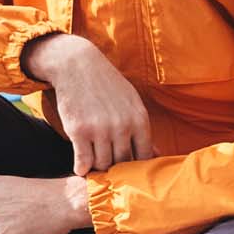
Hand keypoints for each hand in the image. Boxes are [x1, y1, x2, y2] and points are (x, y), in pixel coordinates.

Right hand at [22, 32, 154, 174]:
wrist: (76, 64)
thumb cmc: (106, 84)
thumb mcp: (131, 101)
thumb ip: (142, 128)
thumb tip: (156, 154)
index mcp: (139, 119)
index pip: (144, 157)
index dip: (135, 166)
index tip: (126, 166)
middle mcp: (121, 126)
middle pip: (122, 162)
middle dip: (115, 167)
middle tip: (107, 166)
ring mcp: (99, 129)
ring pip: (102, 164)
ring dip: (96, 167)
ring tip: (93, 163)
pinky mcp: (78, 131)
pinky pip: (83, 161)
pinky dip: (80, 168)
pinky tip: (80, 167)